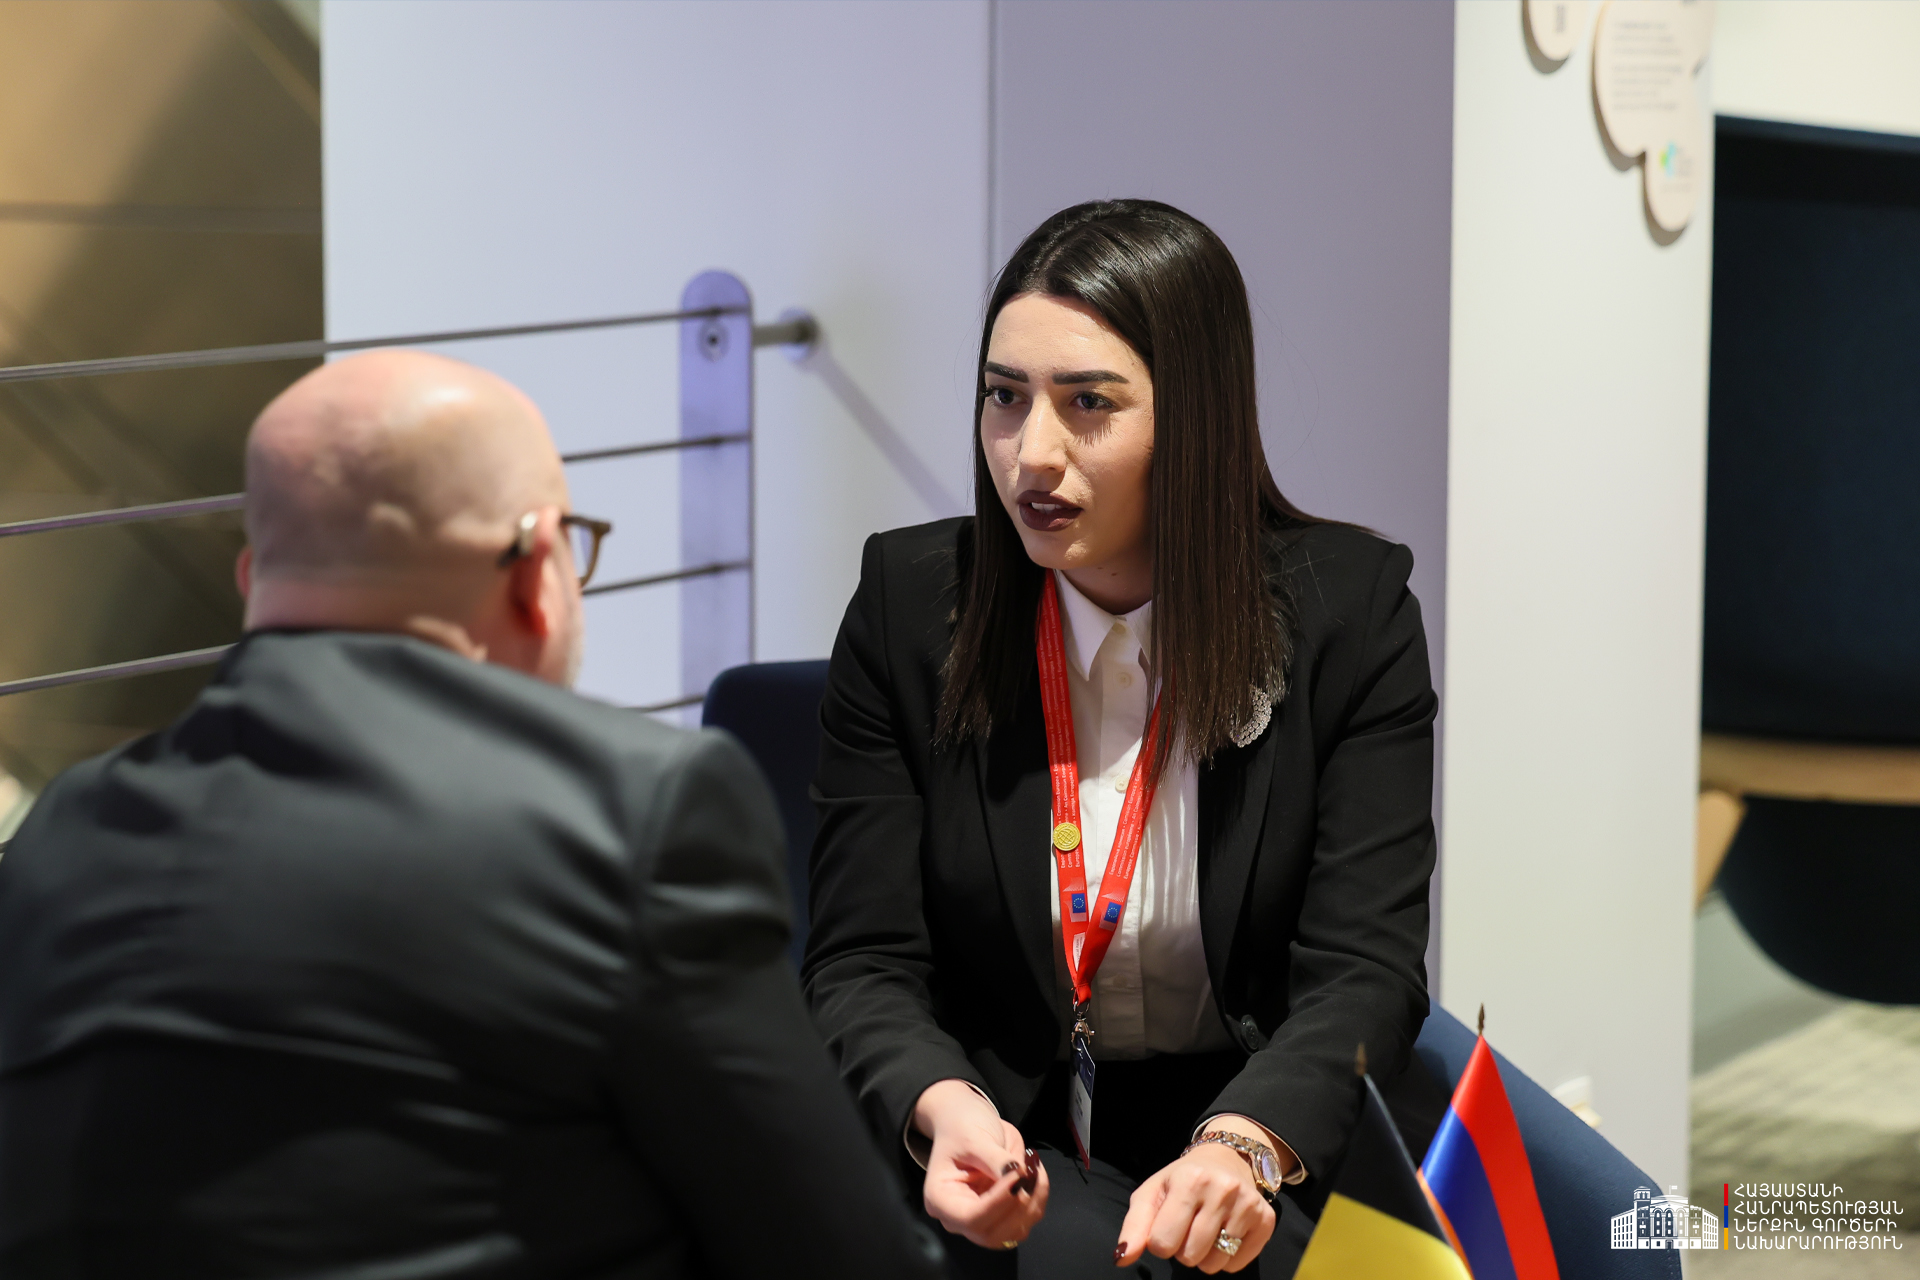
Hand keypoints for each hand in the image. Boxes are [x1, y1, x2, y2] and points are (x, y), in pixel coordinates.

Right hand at [913, 1079, 1048, 1249]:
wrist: (966, 1125)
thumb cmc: (962, 1129)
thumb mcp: (974, 1138)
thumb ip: (995, 1159)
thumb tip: (1020, 1175)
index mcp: (940, 1200)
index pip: (971, 1218)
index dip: (999, 1201)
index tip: (1018, 1174)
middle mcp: (958, 1219)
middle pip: (992, 1233)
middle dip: (1018, 1204)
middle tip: (1030, 1170)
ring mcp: (981, 1221)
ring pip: (1014, 1231)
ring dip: (1033, 1201)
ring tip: (1033, 1166)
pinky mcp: (1001, 1218)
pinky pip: (1026, 1220)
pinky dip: (1038, 1198)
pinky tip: (1035, 1173)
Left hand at [1115, 1128, 1276, 1273]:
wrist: (1226, 1158)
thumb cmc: (1182, 1180)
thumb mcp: (1152, 1193)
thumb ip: (1133, 1227)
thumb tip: (1121, 1258)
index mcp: (1188, 1180)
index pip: (1161, 1243)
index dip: (1160, 1241)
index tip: (1167, 1224)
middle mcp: (1221, 1189)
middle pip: (1188, 1256)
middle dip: (1182, 1248)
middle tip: (1188, 1225)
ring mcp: (1247, 1204)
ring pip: (1214, 1264)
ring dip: (1204, 1256)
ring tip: (1205, 1229)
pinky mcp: (1265, 1220)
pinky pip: (1237, 1264)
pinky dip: (1227, 1258)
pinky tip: (1225, 1232)